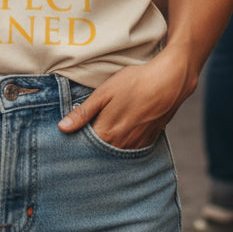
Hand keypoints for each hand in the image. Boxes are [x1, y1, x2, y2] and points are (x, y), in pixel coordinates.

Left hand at [57, 51, 196, 149]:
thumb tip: (62, 128)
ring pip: (116, 150)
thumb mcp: (104, 93)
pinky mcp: (149, 140)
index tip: (75, 132)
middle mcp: (121, 144)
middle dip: (93, 144)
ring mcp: (137, 144)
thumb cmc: (135, 82)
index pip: (85, 146)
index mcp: (106, 133)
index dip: (78, 139)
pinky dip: (124, 142)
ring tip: (110, 126)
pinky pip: (131, 147)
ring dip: (110, 143)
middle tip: (92, 128)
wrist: (170, 81)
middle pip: (100, 150)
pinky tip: (124, 128)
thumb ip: (83, 112)